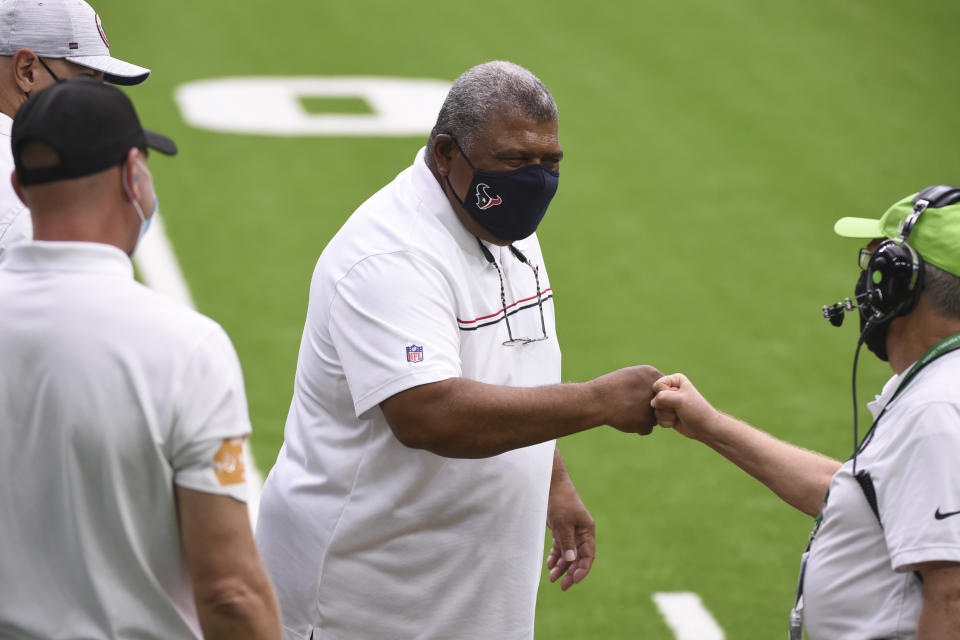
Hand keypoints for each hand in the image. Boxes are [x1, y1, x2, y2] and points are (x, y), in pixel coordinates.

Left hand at [546, 473, 594, 590]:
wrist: (550, 484)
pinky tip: (549, 565)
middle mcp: (581, 533)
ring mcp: (571, 531)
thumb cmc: (560, 502)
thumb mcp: (563, 523)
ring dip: (561, 567)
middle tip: (562, 586)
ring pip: (568, 554)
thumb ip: (567, 543)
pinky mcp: (562, 529)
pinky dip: (556, 556)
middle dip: (570, 572)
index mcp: (587, 531)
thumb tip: (571, 561)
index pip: (588, 556)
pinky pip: (561, 547)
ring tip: (552, 578)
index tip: (573, 581)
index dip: (582, 570)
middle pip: (578, 558)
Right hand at [590, 365, 662, 434]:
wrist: (596, 400)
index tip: (636, 394)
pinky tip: (625, 419)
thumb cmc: (610, 386)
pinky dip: (637, 427)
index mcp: (653, 374)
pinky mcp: (646, 423)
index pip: (664, 388)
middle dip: (651, 407)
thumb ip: (649, 381)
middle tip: (632, 404)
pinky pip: (647, 428)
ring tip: (627, 411)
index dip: (652, 393)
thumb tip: (662, 393)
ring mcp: (653, 407)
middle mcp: (657, 391)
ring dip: (644, 418)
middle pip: (663, 403)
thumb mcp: (632, 374)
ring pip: (655, 417)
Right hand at [650, 373, 719, 440]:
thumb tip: (652, 403)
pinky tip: (676, 421)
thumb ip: (662, 397)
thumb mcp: (680, 399)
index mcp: (675, 380)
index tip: (678, 398)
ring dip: (667, 415)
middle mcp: (670, 390)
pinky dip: (667, 422)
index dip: (665, 394)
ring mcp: (667, 403)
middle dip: (666, 407)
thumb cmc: (696, 410)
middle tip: (678, 408)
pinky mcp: (666, 414)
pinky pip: (657, 418)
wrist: (704, 427)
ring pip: (655, 410)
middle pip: (654, 398)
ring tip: (678, 415)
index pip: (658, 385)